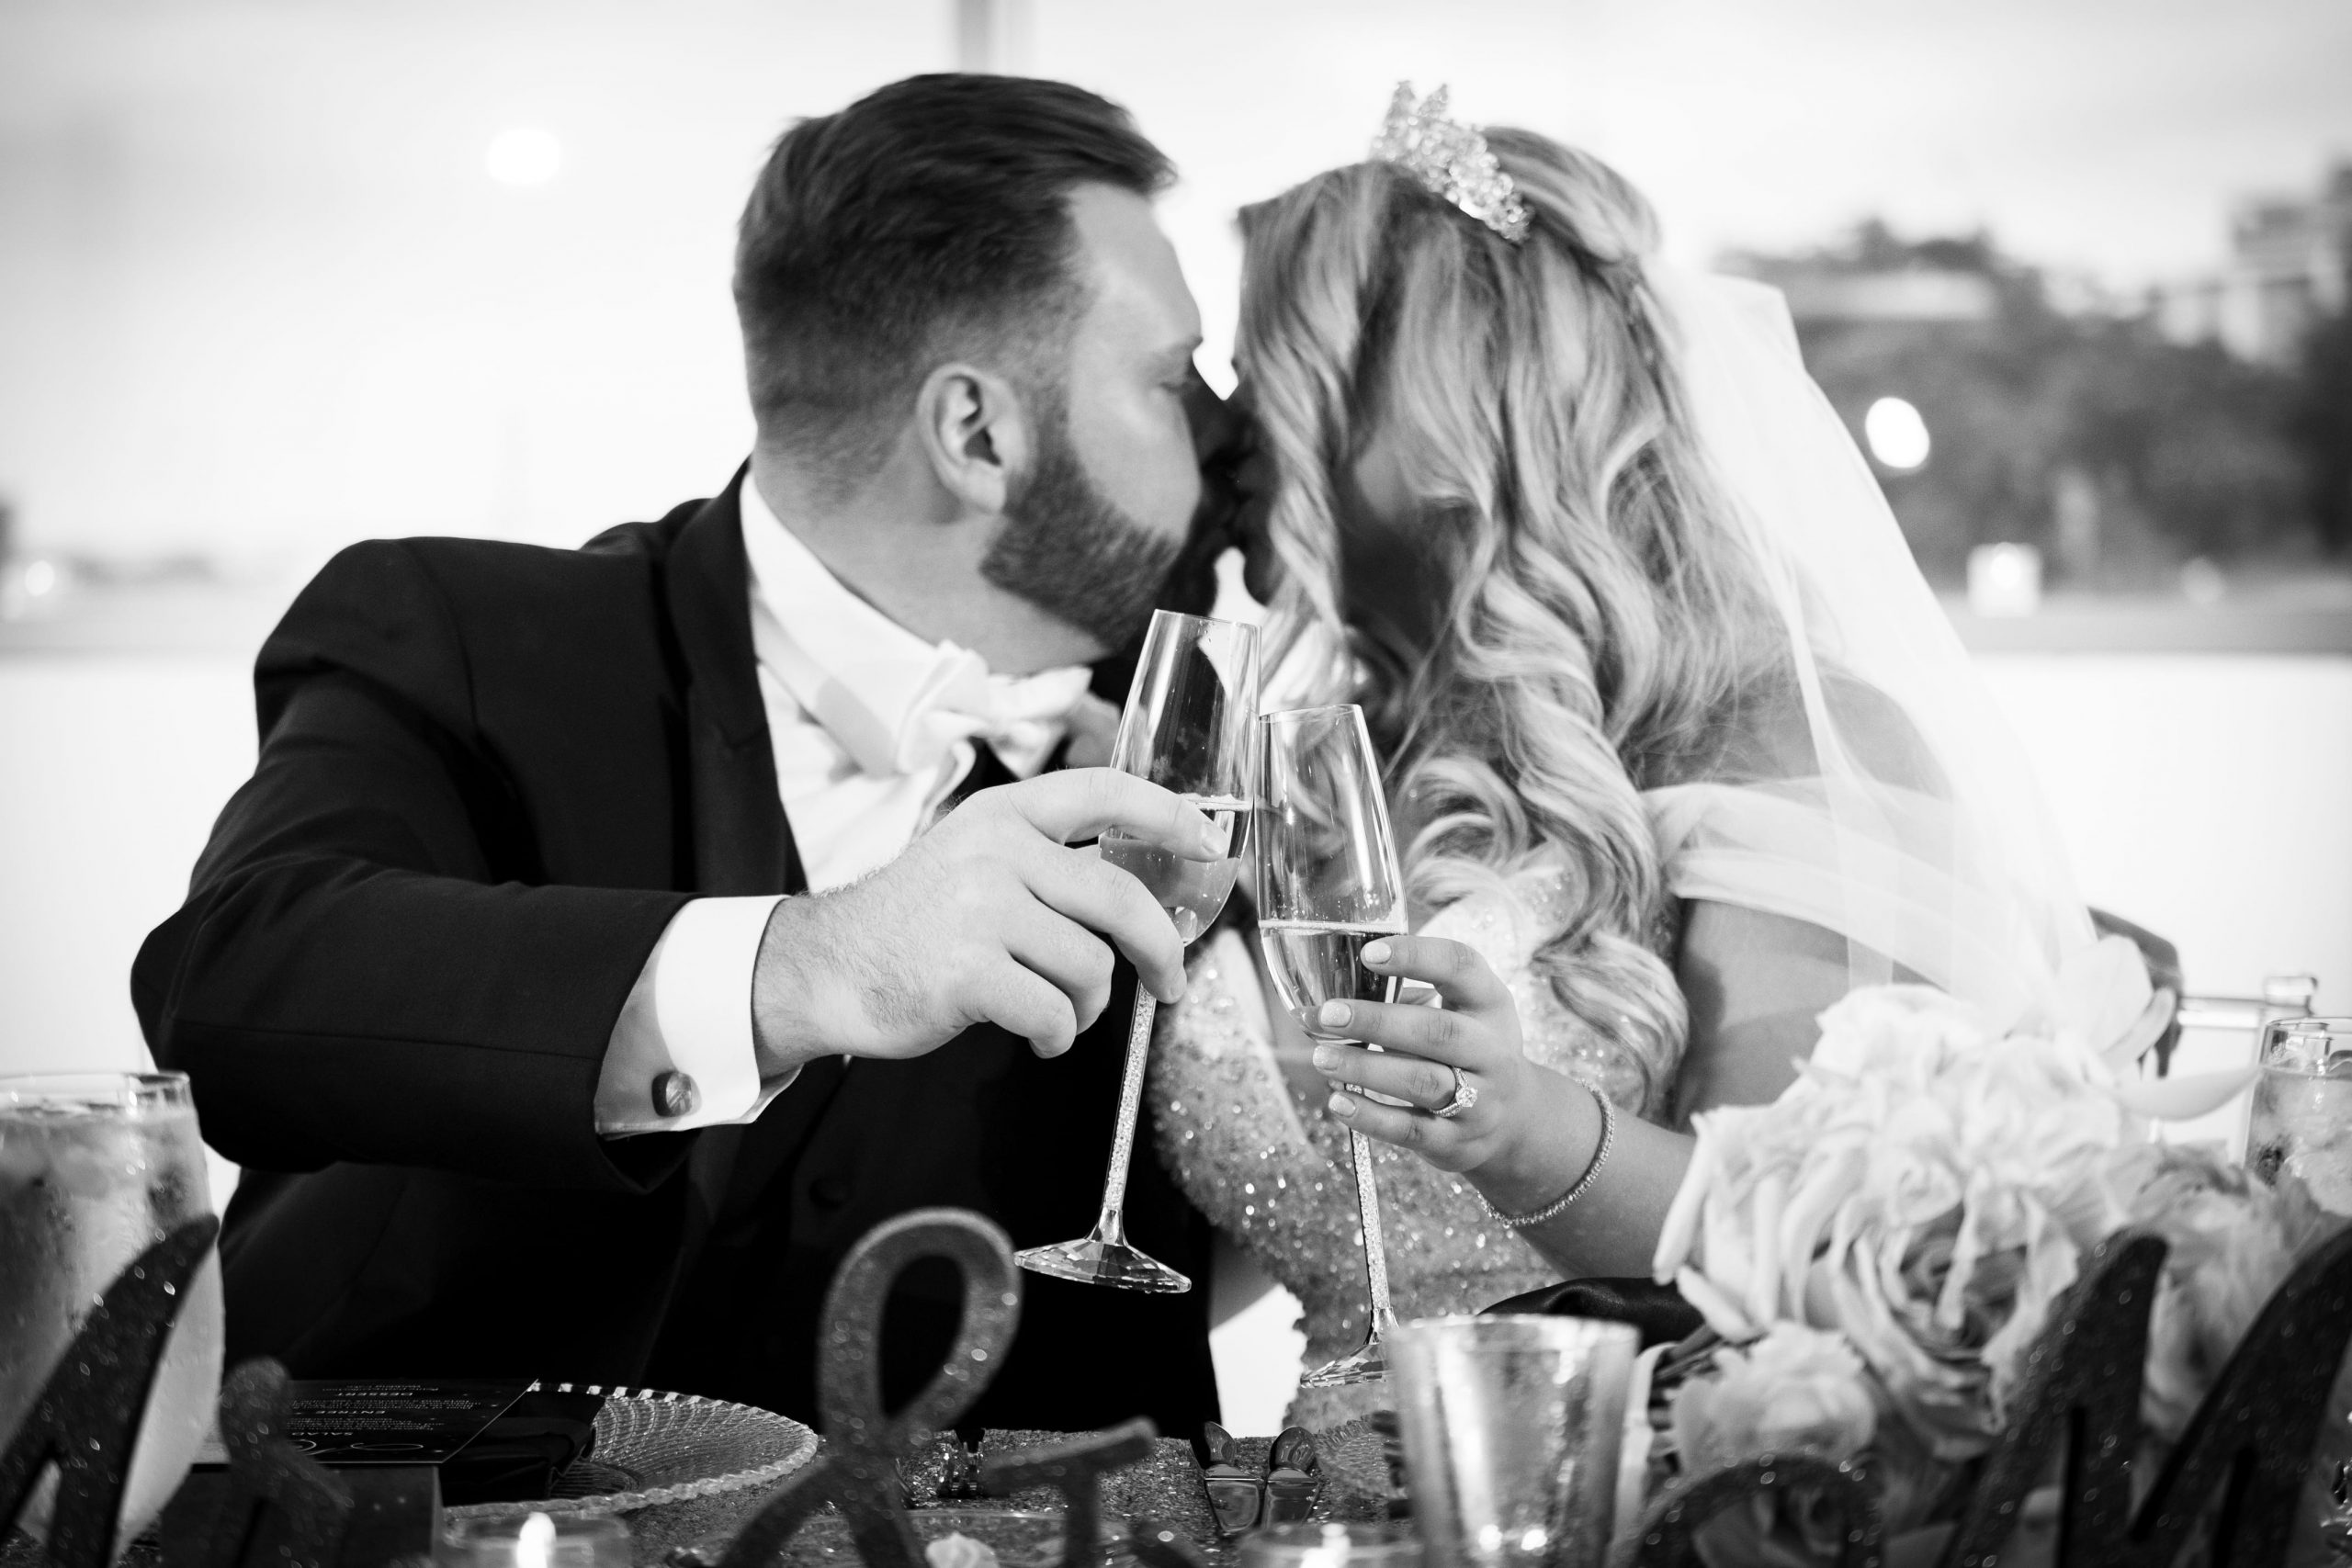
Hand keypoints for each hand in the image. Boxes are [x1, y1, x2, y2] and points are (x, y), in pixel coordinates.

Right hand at [751, 769, 1224, 1070]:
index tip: (1211, 842)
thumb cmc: (914, 923)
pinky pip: (1054, 1012)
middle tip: (1170, 980)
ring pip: (1090, 965)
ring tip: (1056, 1010)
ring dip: (1088, 1004)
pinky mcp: (968, 972)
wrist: (828, 969)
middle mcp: (997, 852)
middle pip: (1120, 897)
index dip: (1169, 814)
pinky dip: (1056, 1035)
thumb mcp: (973, 858)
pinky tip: (1036, 1034)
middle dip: (1161, 948)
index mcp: (1005, 815)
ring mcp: (981, 910)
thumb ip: (1046, 860)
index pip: (1105, 792)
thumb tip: (1143, 894)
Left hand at [1306, 934, 1543, 1177]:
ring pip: (1422, 1083)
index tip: (1368, 953)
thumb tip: (1328, 1004)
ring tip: (1322, 1057)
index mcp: (1490, 1004)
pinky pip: (1411, 1130)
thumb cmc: (1467, 1051)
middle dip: (1378, 1022)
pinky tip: (1338, 1102)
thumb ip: (1407, 1000)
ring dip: (1366, 1069)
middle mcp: (1493, 1052)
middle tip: (1328, 1015)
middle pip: (1438, 1032)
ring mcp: (1480, 1101)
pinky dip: (1370, 1116)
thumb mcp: (1461, 1014)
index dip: (1416, 956)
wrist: (1514, 1120)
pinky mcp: (1456, 1142)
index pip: (1462, 967)